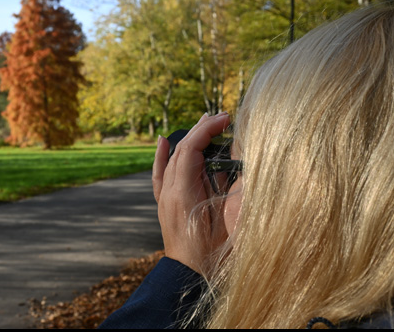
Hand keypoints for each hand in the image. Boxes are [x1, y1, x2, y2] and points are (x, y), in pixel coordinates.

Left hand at [152, 112, 229, 273]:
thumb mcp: (229, 222)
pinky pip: (160, 174)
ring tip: (204, 122)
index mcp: (184, 194)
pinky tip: (163, 141)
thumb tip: (234, 161)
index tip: (225, 120)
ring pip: (173, 158)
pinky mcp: (165, 203)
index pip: (191, 149)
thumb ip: (231, 190)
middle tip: (221, 117)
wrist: (189, 276)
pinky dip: (162, 156)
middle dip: (201, 129)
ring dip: (189, 138)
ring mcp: (165, 198)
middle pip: (181, 149)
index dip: (207, 130)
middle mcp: (170, 192)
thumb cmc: (212, 255)